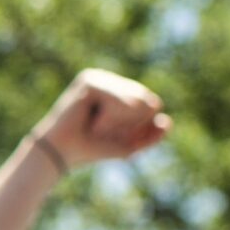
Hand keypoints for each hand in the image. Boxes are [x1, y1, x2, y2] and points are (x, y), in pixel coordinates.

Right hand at [35, 69, 169, 170]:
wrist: (62, 153)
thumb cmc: (92, 148)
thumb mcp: (129, 144)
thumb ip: (150, 135)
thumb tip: (167, 121)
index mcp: (121, 90)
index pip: (152, 104)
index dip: (140, 126)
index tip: (114, 135)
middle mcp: (111, 80)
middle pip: (147, 102)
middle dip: (130, 125)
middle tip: (103, 131)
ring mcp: (100, 77)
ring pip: (135, 101)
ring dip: (119, 124)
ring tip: (96, 127)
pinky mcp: (90, 81)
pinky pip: (119, 102)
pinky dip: (110, 119)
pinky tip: (92, 122)